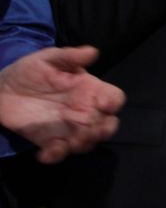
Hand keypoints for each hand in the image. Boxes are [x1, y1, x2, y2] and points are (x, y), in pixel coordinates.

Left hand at [0, 46, 123, 164]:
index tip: (103, 105)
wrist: (0, 89)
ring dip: (83, 144)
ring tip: (70, 143)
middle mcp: (84, 111)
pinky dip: (55, 155)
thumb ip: (70, 56)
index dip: (113, 103)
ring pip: (88, 142)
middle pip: (107, 125)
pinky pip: (59, 153)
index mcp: (90, 90)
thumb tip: (93, 52)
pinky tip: (45, 153)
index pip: (113, 98)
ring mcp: (68, 128)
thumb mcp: (48, 58)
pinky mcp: (50, 141)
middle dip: (104, 130)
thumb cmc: (29, 70)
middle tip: (90, 131)